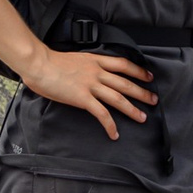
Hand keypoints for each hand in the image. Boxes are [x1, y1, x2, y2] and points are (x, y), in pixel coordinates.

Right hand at [21, 48, 155, 140]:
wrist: (39, 64)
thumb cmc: (51, 62)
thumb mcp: (76, 58)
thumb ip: (87, 65)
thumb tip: (91, 73)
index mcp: (96, 60)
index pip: (124, 65)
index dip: (139, 71)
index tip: (149, 76)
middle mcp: (97, 72)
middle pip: (126, 83)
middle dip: (142, 92)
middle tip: (154, 100)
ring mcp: (91, 85)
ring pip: (118, 98)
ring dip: (132, 109)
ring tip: (142, 117)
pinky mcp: (83, 98)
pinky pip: (101, 113)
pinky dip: (110, 125)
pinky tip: (114, 133)